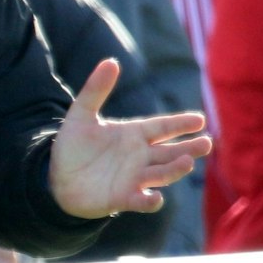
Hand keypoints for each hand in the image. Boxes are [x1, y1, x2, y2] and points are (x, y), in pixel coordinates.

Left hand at [48, 60, 208, 218]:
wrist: (55, 177)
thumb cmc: (73, 146)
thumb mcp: (81, 114)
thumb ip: (96, 89)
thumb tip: (111, 61)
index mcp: (133, 134)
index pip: (162, 127)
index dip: (180, 124)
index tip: (200, 120)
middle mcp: (139, 156)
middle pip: (170, 151)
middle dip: (189, 148)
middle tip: (207, 143)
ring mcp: (133, 178)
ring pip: (161, 173)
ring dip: (175, 169)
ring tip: (187, 162)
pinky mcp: (122, 198)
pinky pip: (140, 200)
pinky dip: (149, 201)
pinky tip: (155, 198)